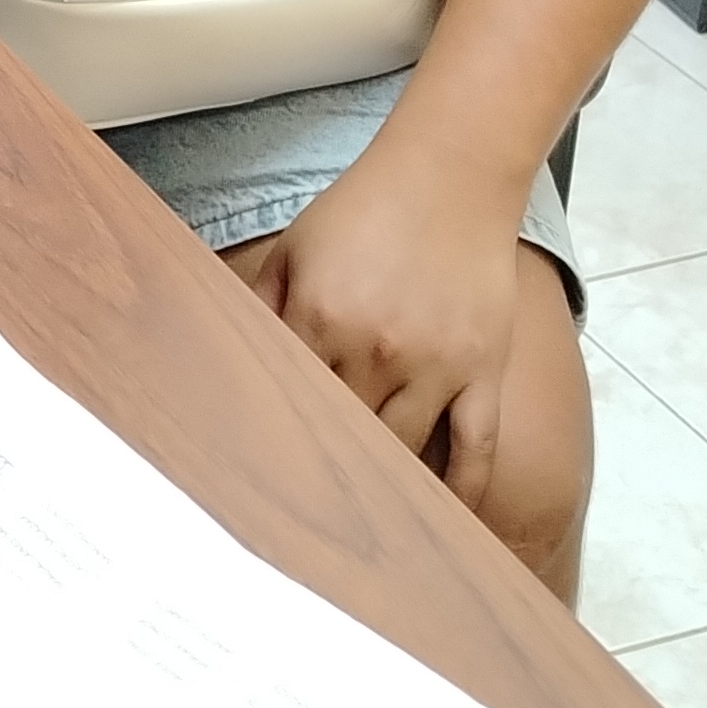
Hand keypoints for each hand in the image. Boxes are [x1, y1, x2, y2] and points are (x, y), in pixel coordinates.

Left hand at [229, 142, 528, 518]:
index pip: (287, 401)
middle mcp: (377, 352)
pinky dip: (463, 493)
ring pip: (403, 454)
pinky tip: (446, 526)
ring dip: (382, 487)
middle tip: (302, 522)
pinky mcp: (484, 373)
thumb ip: (259, 303)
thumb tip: (222, 351)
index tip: (252, 482)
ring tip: (362, 534)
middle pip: (343, 436)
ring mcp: (437, 368)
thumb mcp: (294, 248)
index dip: (270, 440)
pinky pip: (477, 450)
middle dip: (322, 473)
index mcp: (320, 320)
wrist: (452, 174)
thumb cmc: (366, 209)